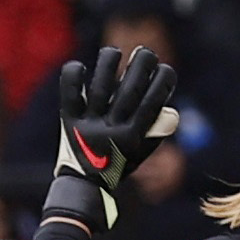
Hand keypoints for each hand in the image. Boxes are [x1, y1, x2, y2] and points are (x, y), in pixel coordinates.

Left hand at [46, 46, 182, 227]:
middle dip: (142, 65)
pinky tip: (80, 65)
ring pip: (101, 88)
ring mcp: (89, 125)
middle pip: (130, 90)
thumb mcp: (141, 152)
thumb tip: (170, 111)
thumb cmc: (117, 163)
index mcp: (134, 136)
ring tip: (114, 52)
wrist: (83, 186)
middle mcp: (112, 129)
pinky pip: (70, 95)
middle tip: (145, 52)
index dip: (163, 81)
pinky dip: (73, 78)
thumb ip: (156, 131)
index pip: (153, 102)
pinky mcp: (68, 121)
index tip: (164, 70)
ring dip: (109, 65)